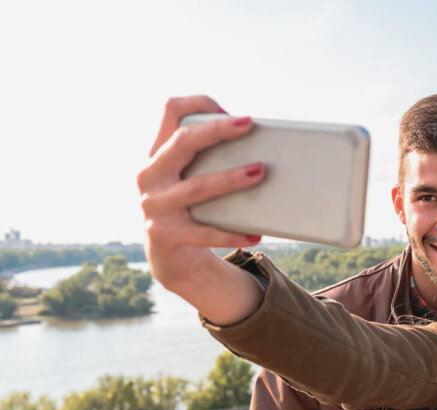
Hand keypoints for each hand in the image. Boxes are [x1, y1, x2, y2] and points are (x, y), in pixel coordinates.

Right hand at [138, 96, 263, 319]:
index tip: (227, 109)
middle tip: (248, 125)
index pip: (170, 112)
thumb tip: (262, 145)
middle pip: (182, 142)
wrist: (169, 255)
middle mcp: (150, 175)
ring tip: (260, 172)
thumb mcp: (191, 178)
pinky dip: (231, 233)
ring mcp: (154, 206)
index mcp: (158, 154)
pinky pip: (203, 233)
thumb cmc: (192, 207)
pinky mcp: (164, 235)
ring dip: (231, 179)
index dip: (198, 103)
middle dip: (217, 131)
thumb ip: (210, 159)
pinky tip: (254, 233)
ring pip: (197, 187)